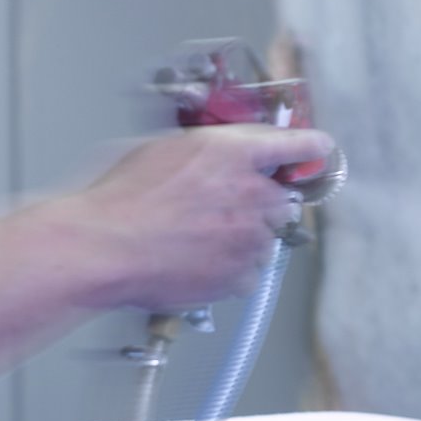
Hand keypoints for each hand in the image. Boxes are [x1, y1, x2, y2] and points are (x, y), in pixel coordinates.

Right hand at [48, 123, 334, 313]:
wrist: (100, 247)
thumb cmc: (118, 199)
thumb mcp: (162, 149)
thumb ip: (206, 151)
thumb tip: (216, 157)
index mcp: (234, 152)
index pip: (297, 145)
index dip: (311, 147)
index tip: (319, 150)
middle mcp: (251, 193)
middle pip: (285, 200)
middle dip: (263, 205)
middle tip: (225, 211)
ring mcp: (249, 237)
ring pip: (267, 240)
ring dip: (244, 240)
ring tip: (198, 241)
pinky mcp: (239, 276)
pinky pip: (249, 274)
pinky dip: (232, 272)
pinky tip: (197, 264)